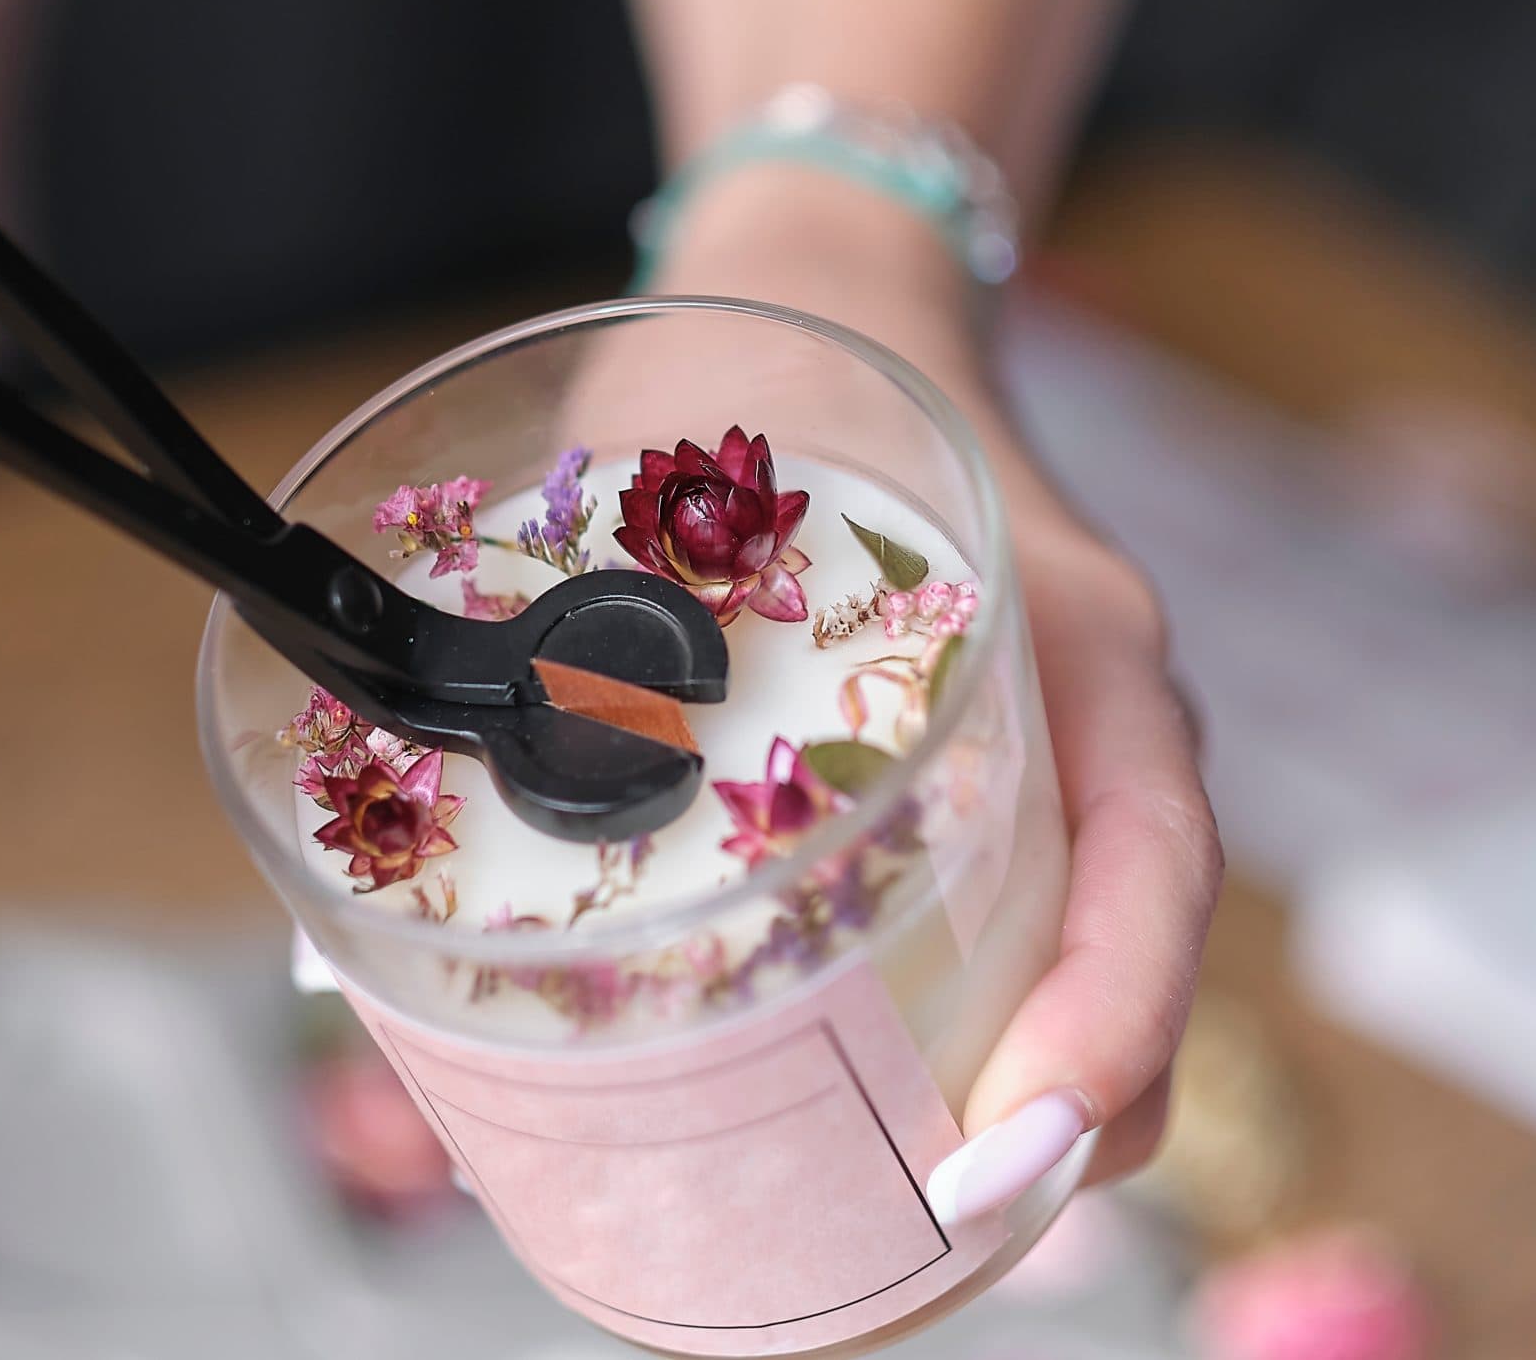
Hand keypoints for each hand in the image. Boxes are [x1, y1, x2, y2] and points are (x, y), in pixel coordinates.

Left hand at [648, 166, 1222, 1203]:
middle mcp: (1103, 722)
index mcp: (1078, 638)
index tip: (993, 1147)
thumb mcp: (690, 472)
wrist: (846, 298)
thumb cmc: (775, 377)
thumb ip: (575, 630)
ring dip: (1004, 1113)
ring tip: (865, 1226)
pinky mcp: (1007, 787)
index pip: (1151, 866)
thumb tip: (383, 853)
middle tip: (901, 1239)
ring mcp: (1069, 760)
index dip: (1099, 1028)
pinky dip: (965, 1037)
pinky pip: (1025, 931)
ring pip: (1085, 973)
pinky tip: (849, 1112)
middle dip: (1044, 1134)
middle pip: (1134, 968)